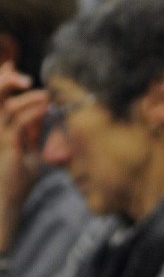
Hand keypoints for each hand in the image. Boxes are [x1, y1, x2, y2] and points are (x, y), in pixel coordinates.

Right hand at [0, 62, 47, 250]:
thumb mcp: (28, 152)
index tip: (15, 69)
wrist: (6, 207)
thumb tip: (43, 113)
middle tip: (25, 77)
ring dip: (28, 98)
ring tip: (46, 96)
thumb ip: (32, 133)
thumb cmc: (16, 183)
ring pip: (6, 107)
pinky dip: (33, 114)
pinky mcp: (5, 148)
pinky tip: (46, 108)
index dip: (3, 79)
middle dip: (6, 80)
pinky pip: (17, 125)